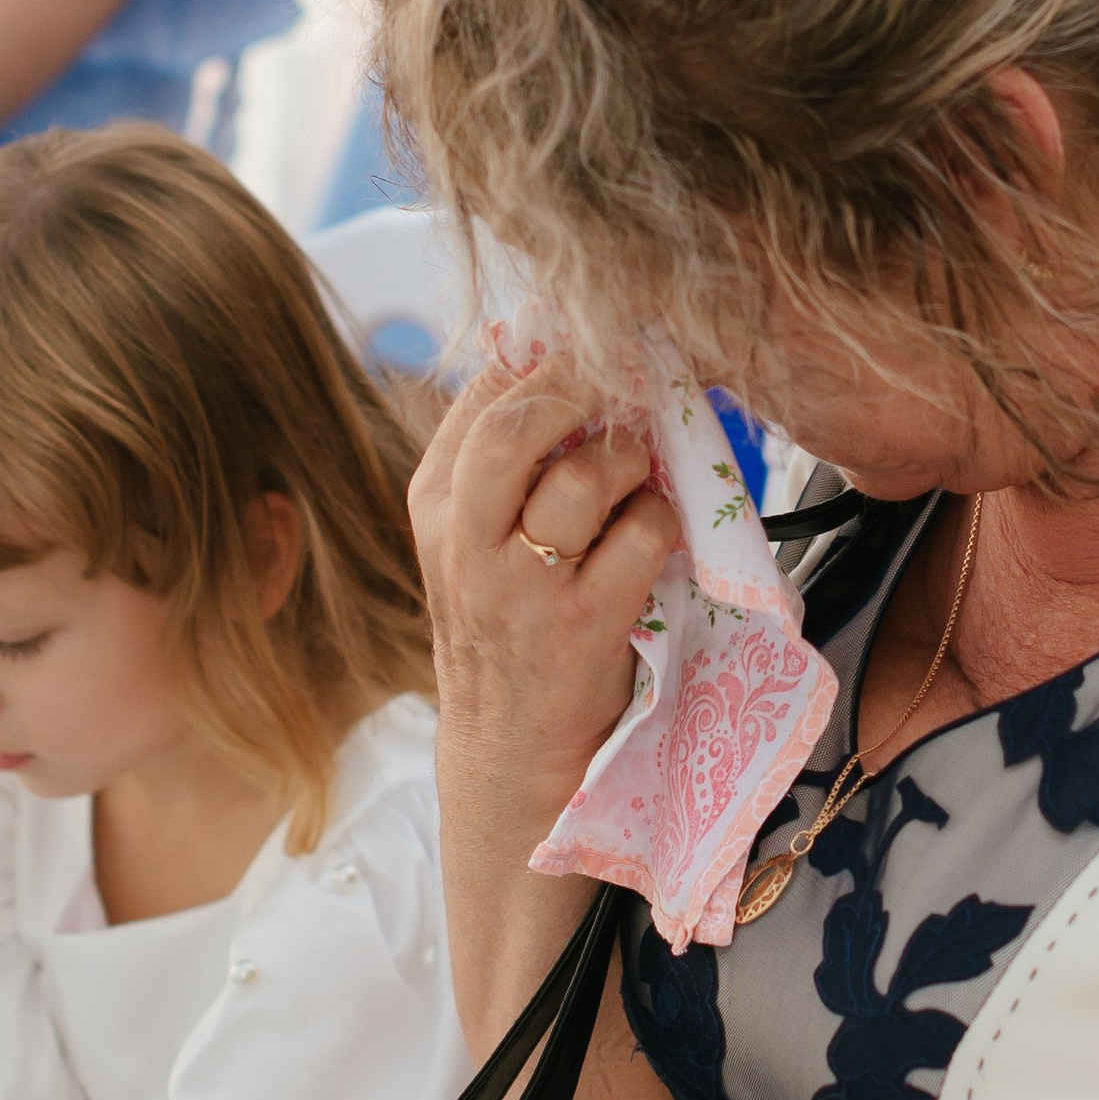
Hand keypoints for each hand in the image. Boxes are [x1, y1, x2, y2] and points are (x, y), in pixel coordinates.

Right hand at [409, 354, 681, 837]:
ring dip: (631, 464)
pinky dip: (663, 521)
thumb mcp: (473, 538)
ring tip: (636, 482)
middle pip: (517, 424)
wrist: (507, 748)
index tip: (592, 350)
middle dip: (580, 390)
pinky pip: (643, 533)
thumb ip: (503, 459)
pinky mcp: (582, 624)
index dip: (547, 361)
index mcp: (435, 501)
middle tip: (623, 390)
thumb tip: (559, 352)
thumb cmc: (506, 625)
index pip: (483, 394)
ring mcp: (523, 586)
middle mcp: (466, 540)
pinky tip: (653, 537)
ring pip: (587, 475)